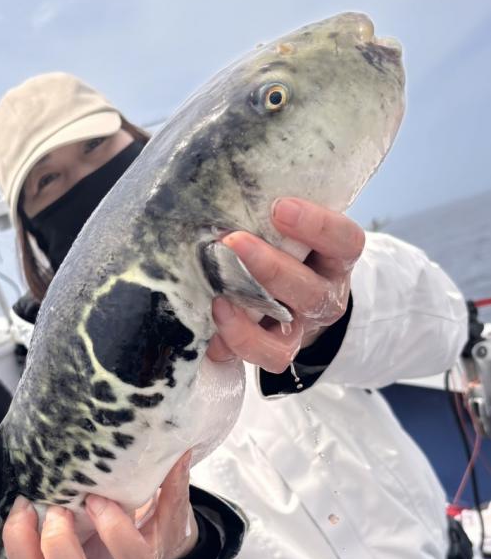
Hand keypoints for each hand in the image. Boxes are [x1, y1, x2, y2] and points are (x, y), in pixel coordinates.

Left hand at [3, 451, 196, 558]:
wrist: (140, 544)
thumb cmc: (154, 521)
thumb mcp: (171, 504)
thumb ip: (174, 481)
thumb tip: (179, 447)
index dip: (115, 532)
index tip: (100, 497)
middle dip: (62, 546)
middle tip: (60, 507)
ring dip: (27, 544)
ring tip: (28, 504)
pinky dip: (14, 538)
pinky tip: (21, 506)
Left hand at [207, 198, 364, 372]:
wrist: (295, 296)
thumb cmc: (286, 246)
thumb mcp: (291, 228)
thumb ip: (269, 216)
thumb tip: (220, 201)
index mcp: (336, 257)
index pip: (344, 241)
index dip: (317, 226)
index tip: (280, 208)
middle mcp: (326, 294)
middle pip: (310, 290)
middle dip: (270, 268)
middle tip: (233, 242)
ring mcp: (304, 326)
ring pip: (287, 333)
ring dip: (248, 315)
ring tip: (218, 298)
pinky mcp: (280, 350)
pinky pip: (264, 357)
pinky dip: (237, 343)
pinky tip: (213, 326)